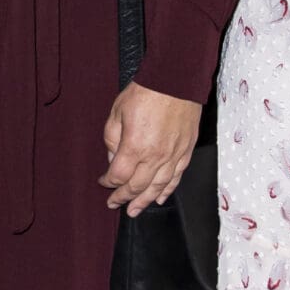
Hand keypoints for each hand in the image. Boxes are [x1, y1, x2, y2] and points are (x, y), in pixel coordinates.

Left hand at [99, 84, 198, 215]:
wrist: (176, 79)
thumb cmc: (146, 92)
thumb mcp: (116, 113)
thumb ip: (112, 139)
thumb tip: (113, 158)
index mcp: (135, 147)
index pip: (119, 175)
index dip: (109, 182)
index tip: (103, 182)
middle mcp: (156, 156)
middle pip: (137, 186)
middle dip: (124, 197)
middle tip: (115, 204)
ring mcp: (173, 155)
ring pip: (158, 187)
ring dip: (145, 201)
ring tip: (135, 210)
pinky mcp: (185, 151)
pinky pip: (176, 177)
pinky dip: (167, 190)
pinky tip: (160, 197)